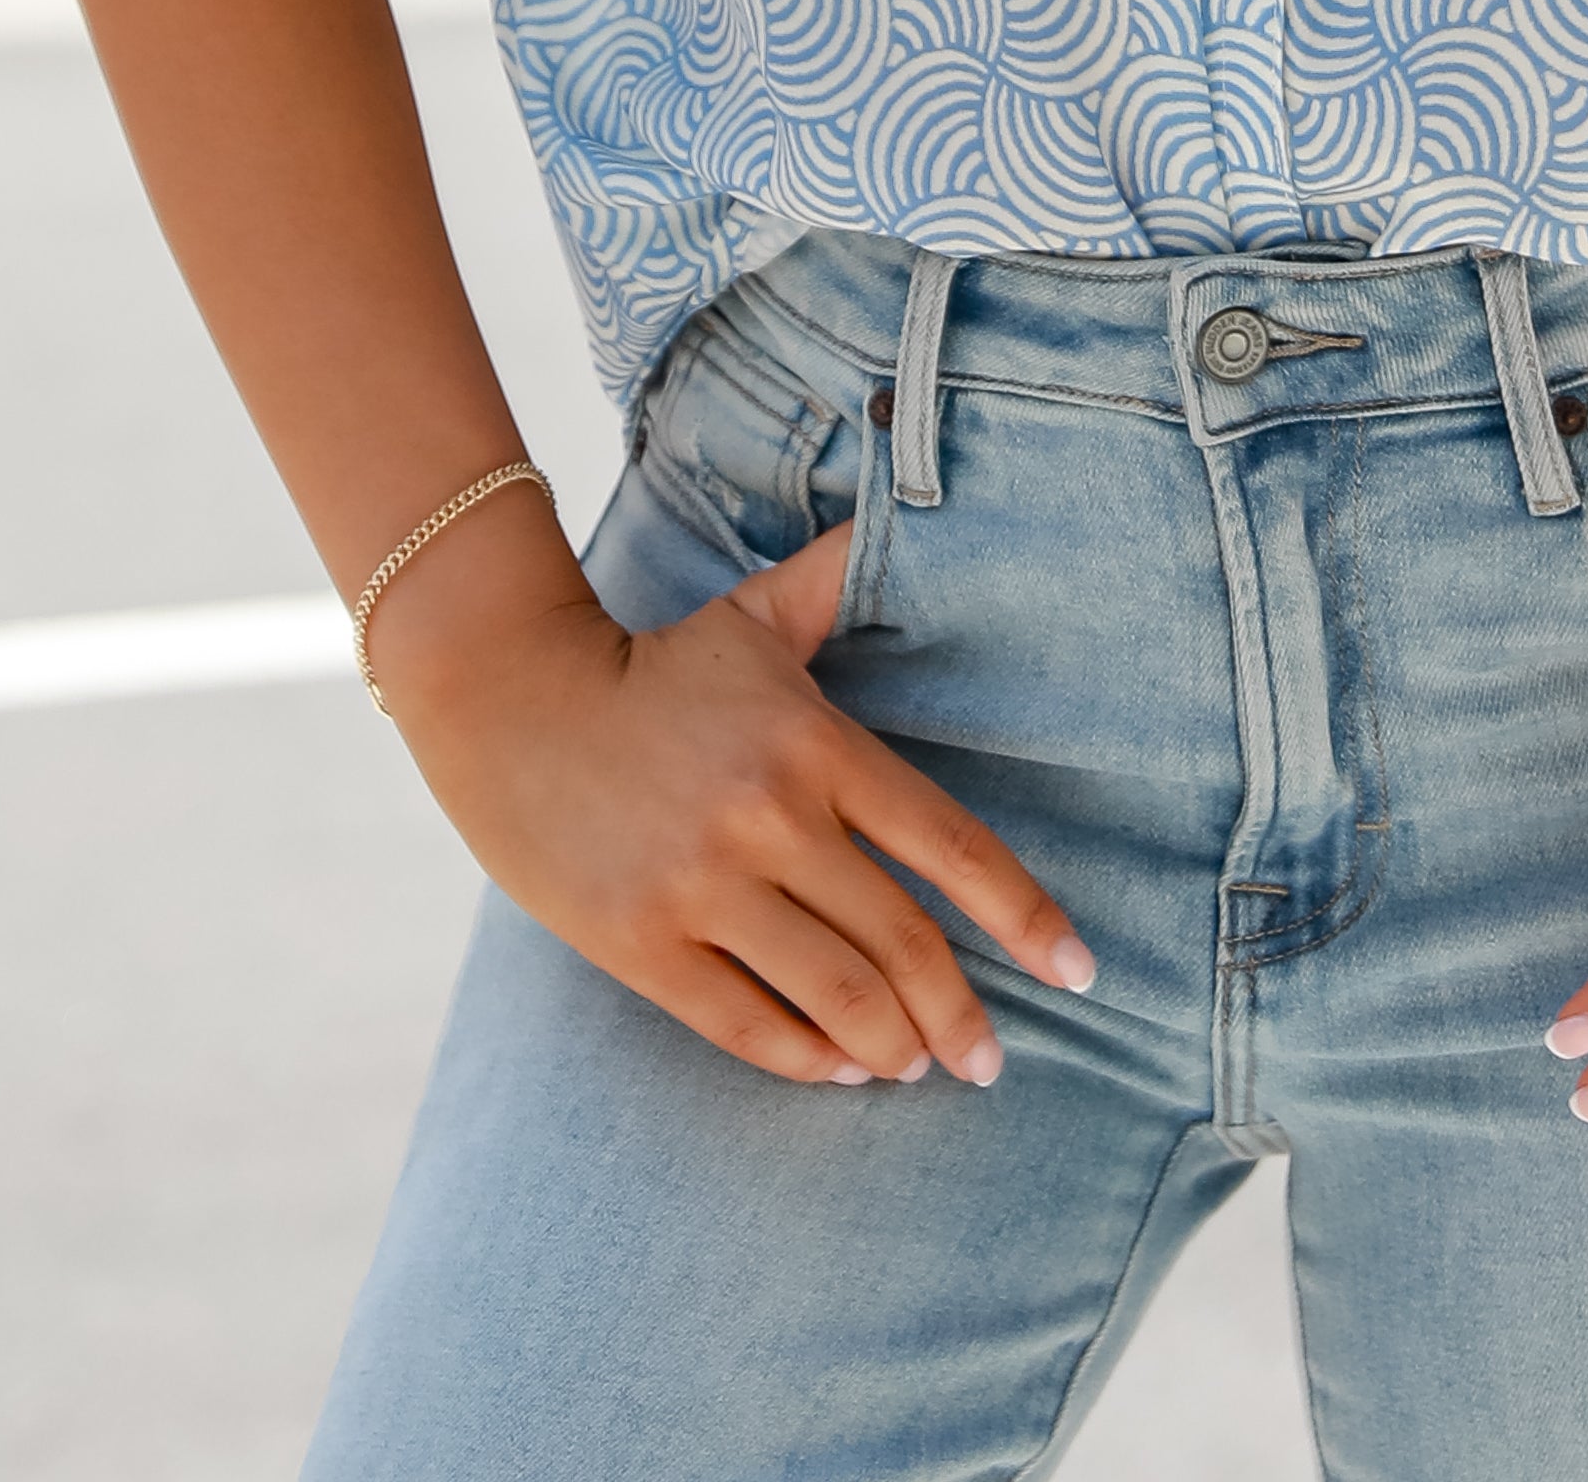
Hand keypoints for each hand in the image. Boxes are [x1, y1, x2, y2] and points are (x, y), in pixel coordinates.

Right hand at [380, 520, 1096, 1087]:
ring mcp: (704, 888)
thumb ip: (840, 580)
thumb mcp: (756, 616)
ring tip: (922, 1068)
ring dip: (894, 1048)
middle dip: (962, 1013)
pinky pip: (744, 1026)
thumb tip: (916, 516)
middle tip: (994, 1060)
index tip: (1079, 970)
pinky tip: (842, 1072)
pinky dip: (807, 1060)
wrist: (508, 701)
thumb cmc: (653, 664)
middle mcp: (771, 820)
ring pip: (833, 998)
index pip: (948, 845)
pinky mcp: (642, 943)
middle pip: (901, 942)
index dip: (1024, 916)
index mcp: (816, 745)